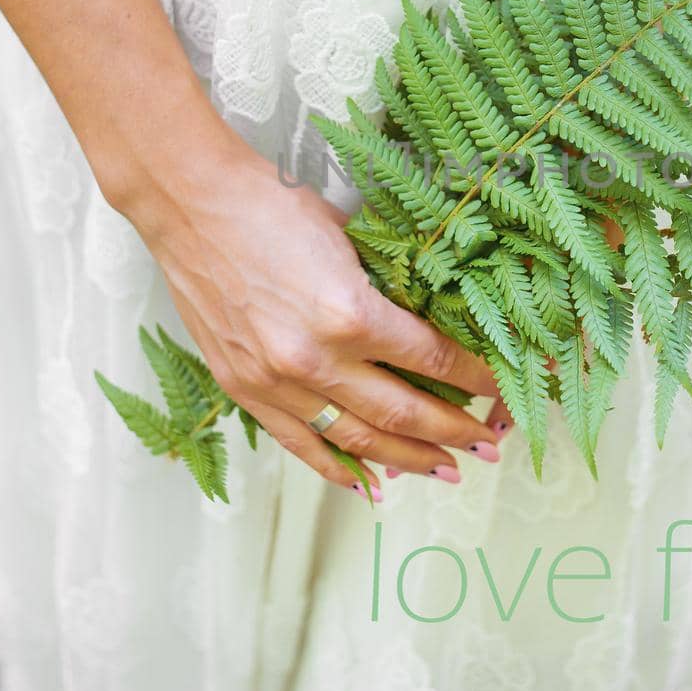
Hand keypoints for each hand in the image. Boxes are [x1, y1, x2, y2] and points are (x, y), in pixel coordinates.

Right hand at [120, 123, 504, 499]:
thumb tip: (434, 314)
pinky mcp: (244, 390)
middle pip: (403, 414)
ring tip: (447, 470)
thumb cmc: (272, 205)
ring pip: (356, 441)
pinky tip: (372, 486)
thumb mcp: (349, 237)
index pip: (433, 360)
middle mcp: (315, 359)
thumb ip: (387, 284)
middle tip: (487, 445)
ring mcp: (275, 381)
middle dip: (454, 433)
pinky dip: (338, 470)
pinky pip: (300, 443)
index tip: (501, 390)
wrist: (190, 204)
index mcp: (351, 313)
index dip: (476, 379)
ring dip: (408, 461)